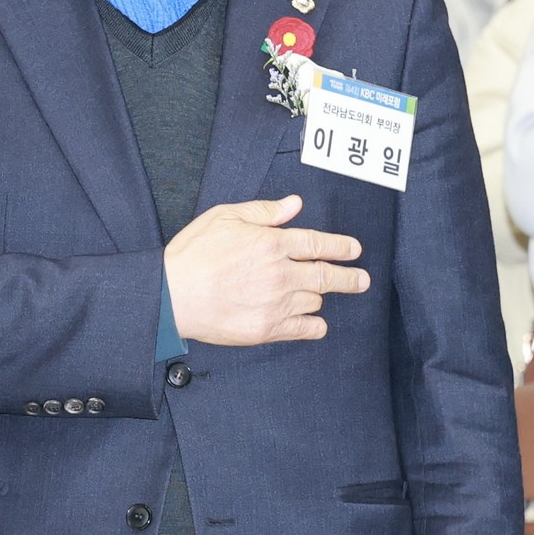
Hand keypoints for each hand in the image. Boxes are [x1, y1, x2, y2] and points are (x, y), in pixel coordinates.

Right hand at [166, 195, 367, 346]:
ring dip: (318, 296)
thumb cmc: (194, 254)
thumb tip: (294, 205)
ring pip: (316, 300)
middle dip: (350, 277)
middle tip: (362, 280)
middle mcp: (281, 274)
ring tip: (316, 295)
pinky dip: (315, 325)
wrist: (171, 296)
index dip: (340, 246)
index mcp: (272, 243)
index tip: (354, 250)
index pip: (318, 243)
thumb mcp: (225, 218)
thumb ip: (264, 212)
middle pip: (327, 275)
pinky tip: (316, 322)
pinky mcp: (267, 329)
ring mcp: (276, 304)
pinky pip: (305, 329)